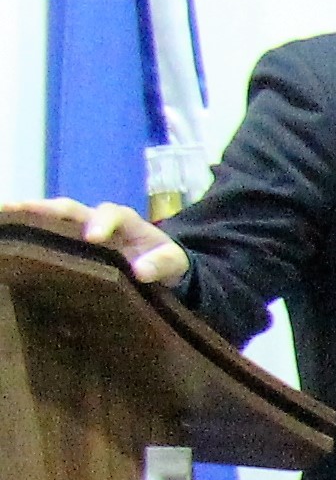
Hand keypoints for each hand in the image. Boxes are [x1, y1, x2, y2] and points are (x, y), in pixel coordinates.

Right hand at [0, 194, 183, 288]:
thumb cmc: (165, 261)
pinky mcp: (69, 243)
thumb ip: (163, 264)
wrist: (160, 268)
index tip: (93, 238)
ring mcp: (78, 229)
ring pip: (51, 218)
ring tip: (2, 214)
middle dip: (43, 208)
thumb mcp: (174, 263)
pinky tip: (7, 233)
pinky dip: (27, 230)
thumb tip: (142, 272)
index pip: (110, 214)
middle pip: (68, 208)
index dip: (100, 222)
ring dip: (26, 214)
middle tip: (16, 209)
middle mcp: (95, 218)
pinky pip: (47, 233)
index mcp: (123, 220)